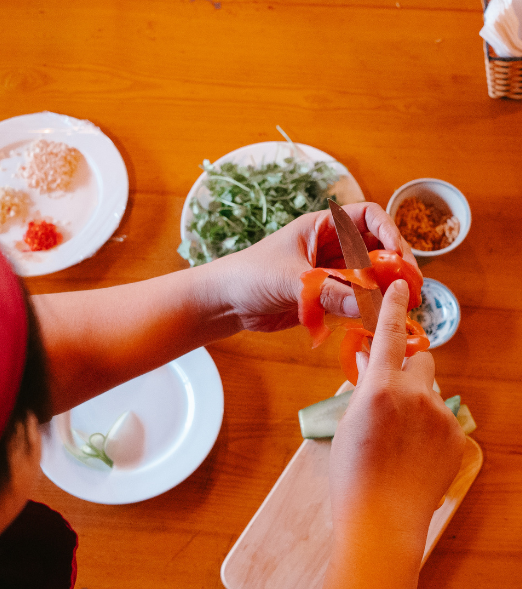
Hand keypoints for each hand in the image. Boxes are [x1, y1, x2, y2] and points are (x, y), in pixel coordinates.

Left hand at [214, 201, 418, 332]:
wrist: (223, 302)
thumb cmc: (248, 276)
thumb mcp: (291, 280)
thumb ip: (329, 291)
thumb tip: (371, 304)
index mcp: (321, 227)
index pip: (368, 218)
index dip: (389, 233)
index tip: (401, 258)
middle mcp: (330, 246)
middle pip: (376, 249)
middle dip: (396, 266)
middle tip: (412, 289)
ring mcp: (329, 272)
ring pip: (370, 276)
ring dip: (387, 289)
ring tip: (404, 307)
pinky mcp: (325, 296)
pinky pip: (356, 299)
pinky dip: (370, 308)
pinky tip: (381, 320)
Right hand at [324, 280, 463, 587]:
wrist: (382, 516)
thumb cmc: (351, 472)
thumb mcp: (346, 423)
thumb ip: (362, 389)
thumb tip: (370, 365)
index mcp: (379, 387)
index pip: (388, 334)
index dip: (392, 307)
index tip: (399, 287)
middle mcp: (414, 394)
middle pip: (420, 359)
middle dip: (407, 367)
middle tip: (389, 391)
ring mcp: (439, 415)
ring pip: (430, 390)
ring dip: (416, 399)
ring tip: (397, 434)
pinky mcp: (456, 436)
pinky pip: (442, 418)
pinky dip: (428, 427)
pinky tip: (411, 453)